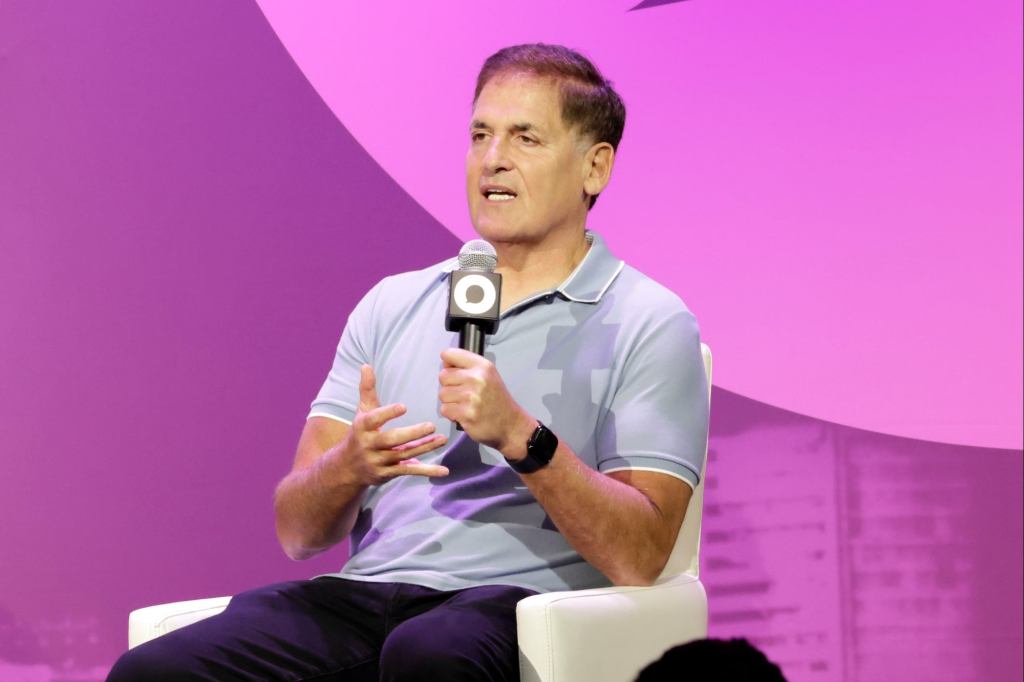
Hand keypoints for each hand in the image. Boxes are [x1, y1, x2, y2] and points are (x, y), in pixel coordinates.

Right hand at [336, 365, 448, 485]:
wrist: (347, 467)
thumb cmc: (360, 433)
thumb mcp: (362, 411)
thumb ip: (367, 389)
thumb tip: (366, 365)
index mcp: (363, 427)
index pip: (374, 419)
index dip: (388, 413)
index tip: (403, 406)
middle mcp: (370, 445)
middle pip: (392, 440)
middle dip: (411, 434)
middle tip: (431, 426)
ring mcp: (380, 461)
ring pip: (404, 455)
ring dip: (424, 448)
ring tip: (442, 439)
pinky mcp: (389, 473)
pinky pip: (410, 472)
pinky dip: (427, 471)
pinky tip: (444, 471)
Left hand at [438, 348, 533, 457]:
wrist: (510, 423)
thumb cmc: (497, 399)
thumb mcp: (488, 375)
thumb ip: (468, 367)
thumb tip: (445, 363)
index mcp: (482, 366)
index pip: (450, 354)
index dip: (448, 364)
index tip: (453, 372)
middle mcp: (477, 379)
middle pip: (443, 376)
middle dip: (449, 386)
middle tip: (461, 393)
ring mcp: (471, 397)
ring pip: (442, 394)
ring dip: (450, 401)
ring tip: (464, 405)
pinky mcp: (466, 414)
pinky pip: (445, 409)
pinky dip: (451, 414)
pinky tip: (463, 414)